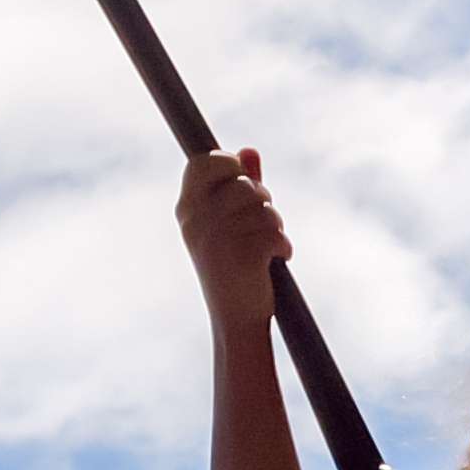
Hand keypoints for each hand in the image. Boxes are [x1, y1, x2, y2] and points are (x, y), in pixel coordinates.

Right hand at [178, 149, 290, 323]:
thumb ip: (239, 184)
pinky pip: (274, 233)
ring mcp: (215, 239)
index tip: (241, 178)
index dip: (228, 163)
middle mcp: (195, 221)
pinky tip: (275, 261)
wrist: (234, 319)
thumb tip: (250, 150)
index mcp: (187, 210)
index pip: (203, 162)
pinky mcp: (240, 256)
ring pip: (263, 209)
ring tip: (266, 246)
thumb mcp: (229, 223)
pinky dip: (283, 246)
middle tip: (262, 222)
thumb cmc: (233, 267)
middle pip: (244, 184)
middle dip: (262, 200)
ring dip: (274, 226)